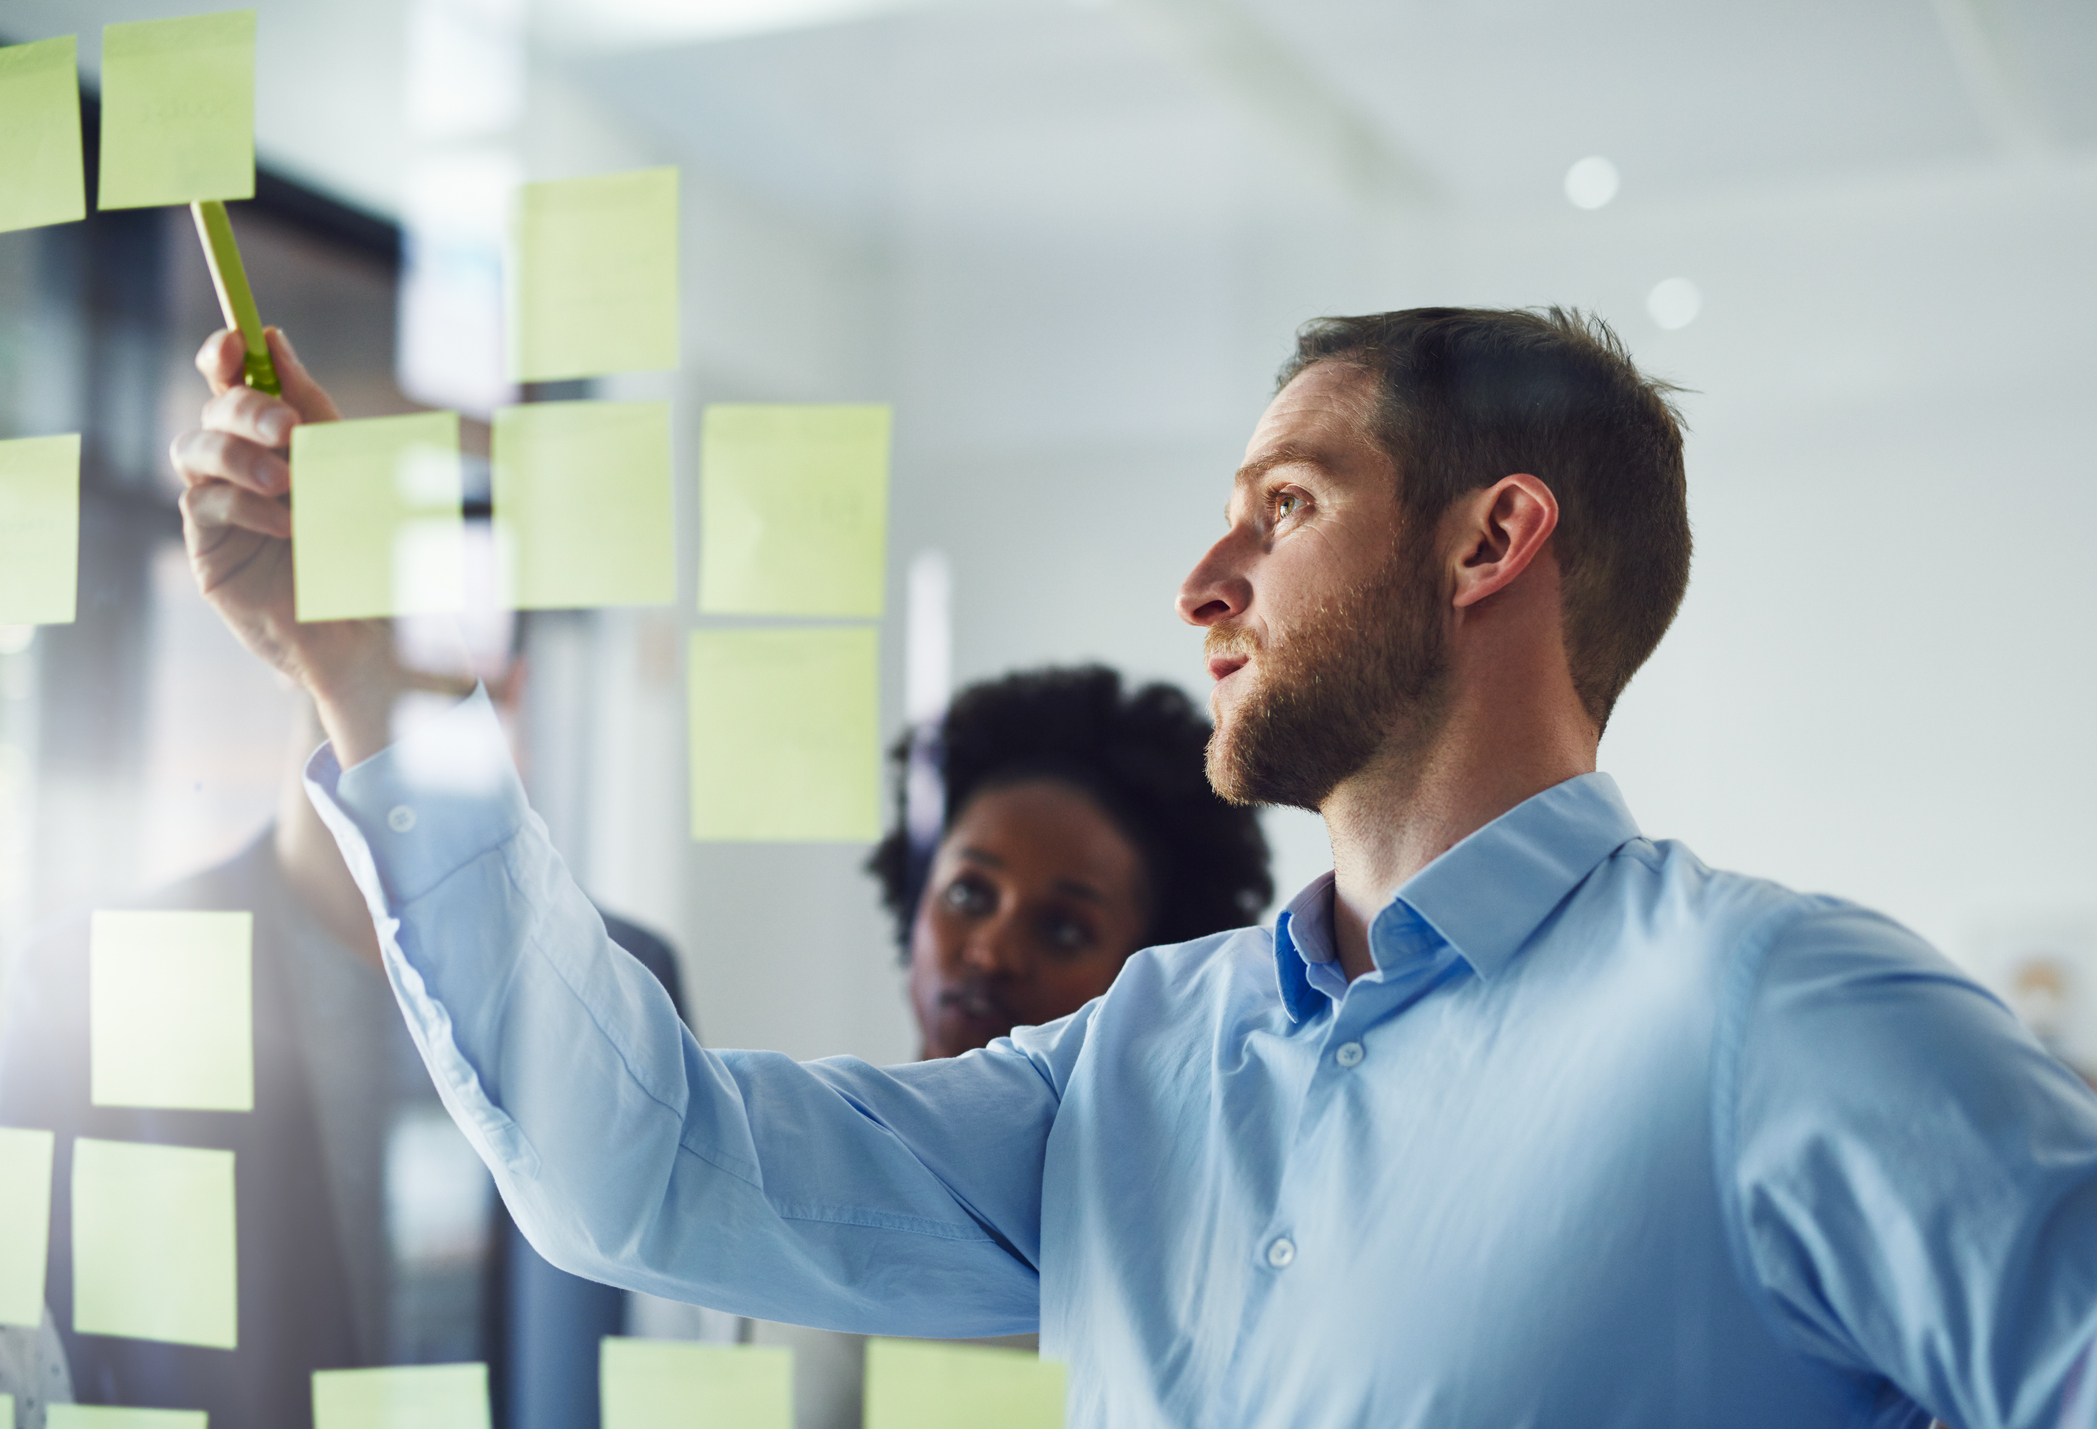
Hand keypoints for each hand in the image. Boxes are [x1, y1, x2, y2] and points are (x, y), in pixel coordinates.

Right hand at [170, 328, 406, 763]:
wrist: (371, 630)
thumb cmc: (366, 548)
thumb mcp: (351, 467)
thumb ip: (314, 409)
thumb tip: (274, 340)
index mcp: (275, 441)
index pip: (233, 382)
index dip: (224, 355)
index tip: (238, 340)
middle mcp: (238, 467)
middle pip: (212, 411)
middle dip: (244, 409)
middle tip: (289, 429)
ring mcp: (217, 506)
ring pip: (192, 451)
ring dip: (238, 456)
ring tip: (287, 483)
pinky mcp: (207, 549)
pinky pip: (203, 506)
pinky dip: (244, 506)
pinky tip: (287, 526)